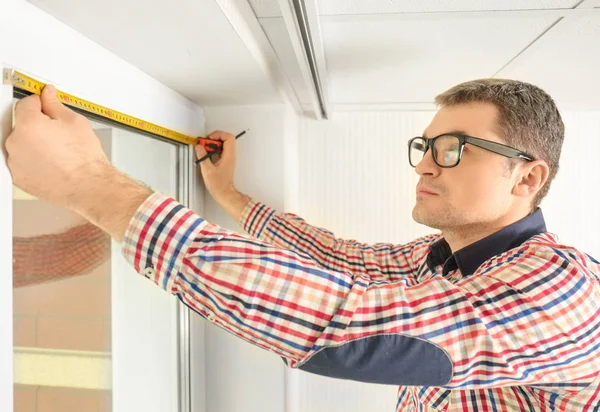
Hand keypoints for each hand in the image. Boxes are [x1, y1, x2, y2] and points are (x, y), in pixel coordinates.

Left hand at [5, 85, 113, 207]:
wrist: (88, 186)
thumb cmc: (84, 160)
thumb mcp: (75, 122)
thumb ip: (55, 105)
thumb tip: (48, 95)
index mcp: (29, 125)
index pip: (25, 104)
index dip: (40, 104)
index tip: (46, 107)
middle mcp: (16, 143)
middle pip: (21, 124)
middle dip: (37, 126)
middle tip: (58, 135)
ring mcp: (15, 162)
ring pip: (21, 144)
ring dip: (33, 143)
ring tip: (56, 151)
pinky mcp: (18, 177)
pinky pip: (21, 162)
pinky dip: (32, 160)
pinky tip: (51, 162)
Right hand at [195, 130, 237, 202]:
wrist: (224, 193)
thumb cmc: (218, 184)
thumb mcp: (207, 170)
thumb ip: (202, 157)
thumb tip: (199, 147)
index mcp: (229, 155)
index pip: (229, 137)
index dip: (218, 134)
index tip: (209, 139)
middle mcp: (230, 155)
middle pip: (225, 139)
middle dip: (213, 139)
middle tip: (205, 145)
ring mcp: (228, 158)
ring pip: (223, 145)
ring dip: (213, 145)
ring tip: (204, 150)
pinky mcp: (225, 161)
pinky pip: (220, 151)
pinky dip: (213, 150)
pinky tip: (207, 156)